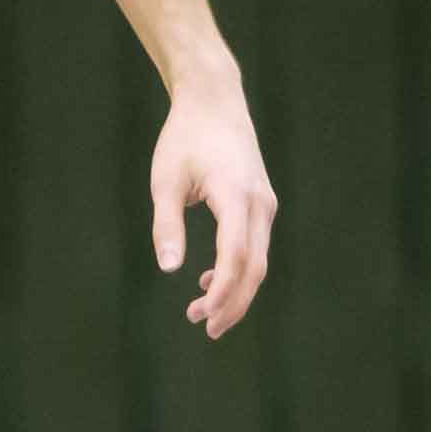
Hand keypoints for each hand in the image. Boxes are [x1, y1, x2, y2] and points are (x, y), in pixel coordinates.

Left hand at [151, 75, 275, 338]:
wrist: (214, 102)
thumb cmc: (184, 138)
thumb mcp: (165, 181)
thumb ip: (167, 225)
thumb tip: (168, 268)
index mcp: (235, 195)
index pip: (236, 256)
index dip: (224, 291)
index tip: (204, 316)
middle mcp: (259, 203)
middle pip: (255, 267)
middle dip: (233, 302)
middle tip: (205, 329)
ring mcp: (265, 204)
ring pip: (259, 260)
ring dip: (235, 290)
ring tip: (201, 313)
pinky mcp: (262, 204)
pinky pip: (255, 246)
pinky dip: (238, 270)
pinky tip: (210, 282)